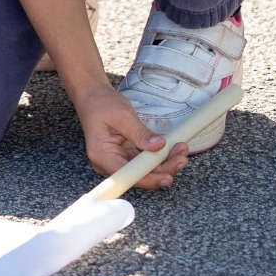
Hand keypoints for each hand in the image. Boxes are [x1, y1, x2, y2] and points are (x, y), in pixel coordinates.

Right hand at [72, 82, 187, 188]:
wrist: (93, 96)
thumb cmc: (101, 104)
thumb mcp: (122, 116)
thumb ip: (140, 133)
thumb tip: (158, 146)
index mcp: (102, 156)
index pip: (128, 175)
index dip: (149, 179)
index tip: (167, 177)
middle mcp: (109, 163)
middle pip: (139, 175)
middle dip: (163, 168)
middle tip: (182, 157)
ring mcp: (118, 160)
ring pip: (145, 170)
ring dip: (165, 162)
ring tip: (181, 150)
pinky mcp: (126, 155)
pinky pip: (145, 161)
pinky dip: (160, 156)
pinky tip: (173, 149)